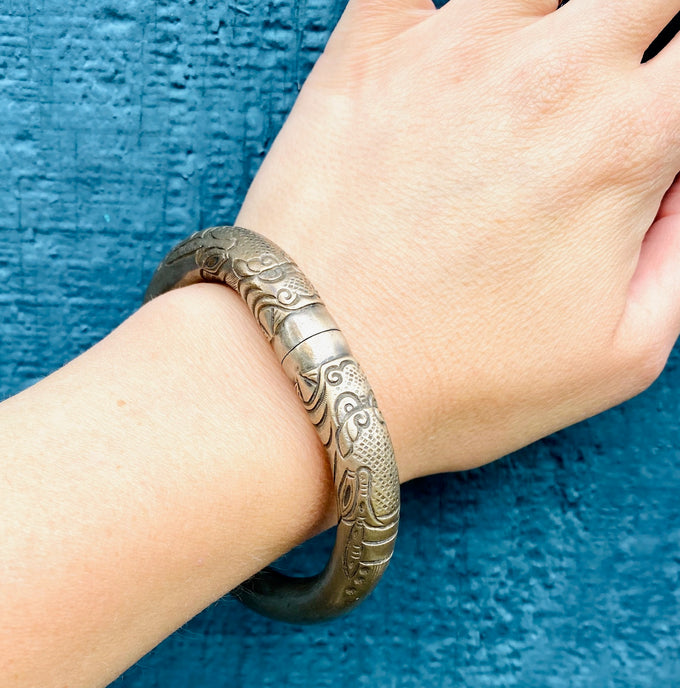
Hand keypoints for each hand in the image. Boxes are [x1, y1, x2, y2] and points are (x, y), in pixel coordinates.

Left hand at [237, 0, 679, 480]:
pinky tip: (447, 20)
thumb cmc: (456, 384)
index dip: (678, 85)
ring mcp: (445, 54)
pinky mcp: (362, 58)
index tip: (656, 112)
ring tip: (534, 65)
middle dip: (643, 21)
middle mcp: (545, 76)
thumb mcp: (618, 356)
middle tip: (611, 81)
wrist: (311, 372)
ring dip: (550, 13)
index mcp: (620, 145)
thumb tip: (676, 183)